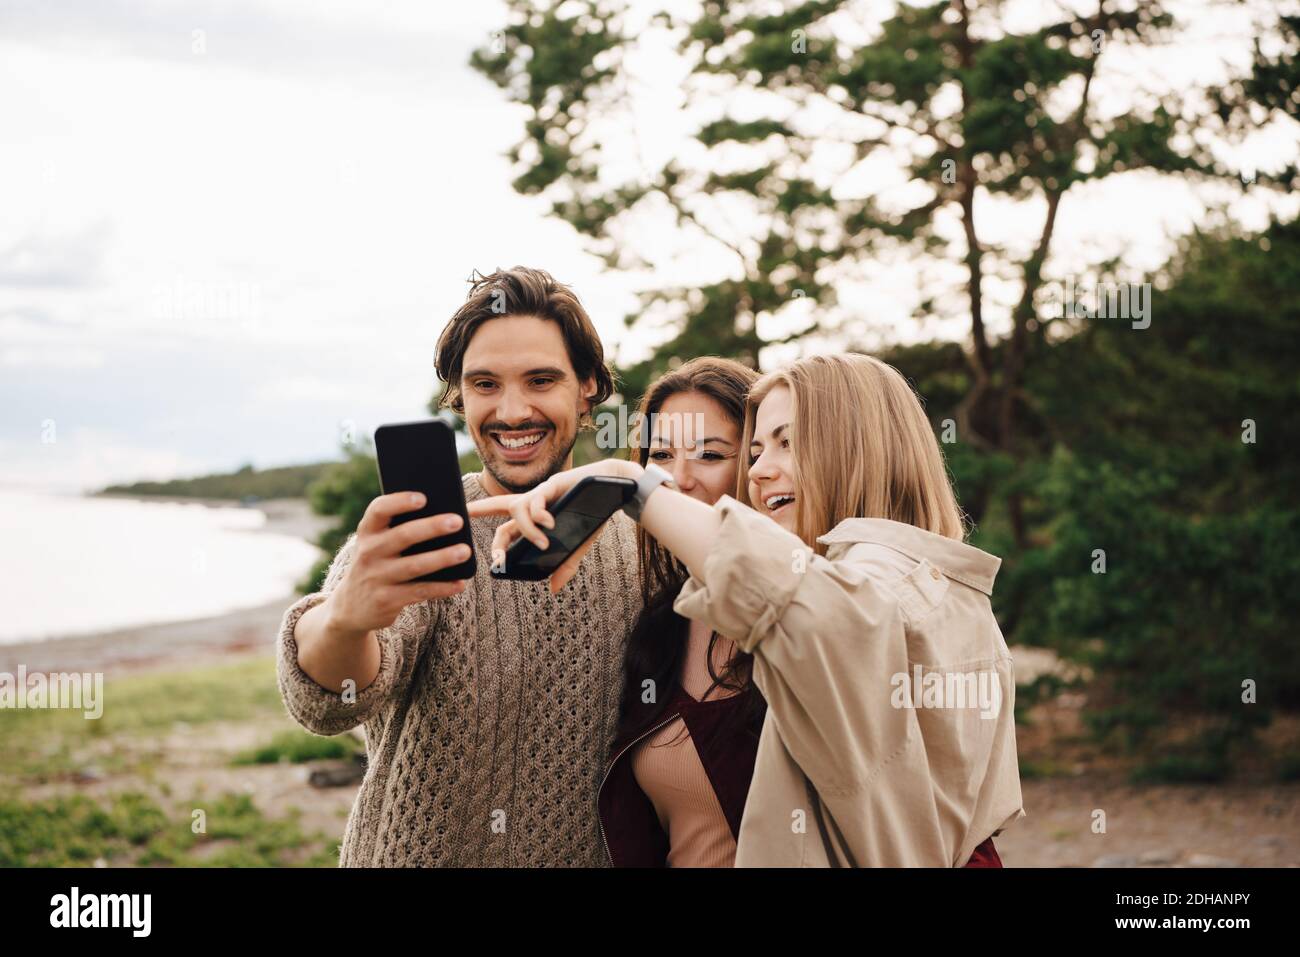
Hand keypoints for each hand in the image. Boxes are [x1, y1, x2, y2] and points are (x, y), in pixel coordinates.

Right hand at [323, 491, 472, 636]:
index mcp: (367, 532)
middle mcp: (368, 552)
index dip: (399, 502)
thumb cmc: (376, 564)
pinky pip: (419, 591)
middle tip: (458, 521)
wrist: (350, 607)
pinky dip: (442, 587)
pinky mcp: (386, 600)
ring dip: (442, 557)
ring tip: (465, 551)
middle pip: (403, 535)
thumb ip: (398, 530)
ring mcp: (376, 577)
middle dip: (432, 527)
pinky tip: (460, 583)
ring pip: (414, 565)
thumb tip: (443, 516)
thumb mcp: (376, 545)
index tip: (423, 498)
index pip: (378, 510)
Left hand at [466, 459, 641, 592]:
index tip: (489, 554)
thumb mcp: (577, 545)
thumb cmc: (592, 513)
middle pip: (502, 511)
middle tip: (497, 558)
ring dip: (527, 531)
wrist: (611, 489)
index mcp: (535, 516)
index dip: (493, 535)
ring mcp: (542, 493)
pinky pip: (537, 498)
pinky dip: (539, 514)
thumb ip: (564, 566)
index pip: (506, 522)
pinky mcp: (553, 484)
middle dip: (492, 532)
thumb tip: (553, 589)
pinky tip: (549, 523)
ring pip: (517, 508)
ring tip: (543, 544)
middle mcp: (534, 503)